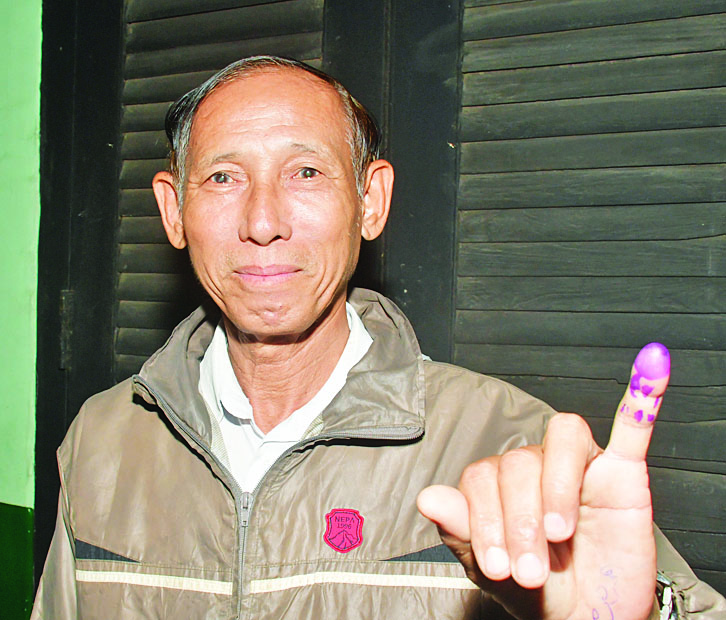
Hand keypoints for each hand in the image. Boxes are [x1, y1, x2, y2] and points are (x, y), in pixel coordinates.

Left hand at [417, 343, 669, 619]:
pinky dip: (642, 397)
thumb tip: (426, 496)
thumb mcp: (493, 566)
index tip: (495, 564)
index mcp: (501, 485)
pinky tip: (651, 366)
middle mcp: (538, 468)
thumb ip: (461, 529)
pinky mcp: (622, 474)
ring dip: (556, 488)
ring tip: (558, 534)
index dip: (483, 517)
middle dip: (520, 520)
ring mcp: (581, 467)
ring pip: (563, 441)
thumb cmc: (540, 593)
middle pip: (520, 461)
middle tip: (528, 571)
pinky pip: (633, 427)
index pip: (482, 475)